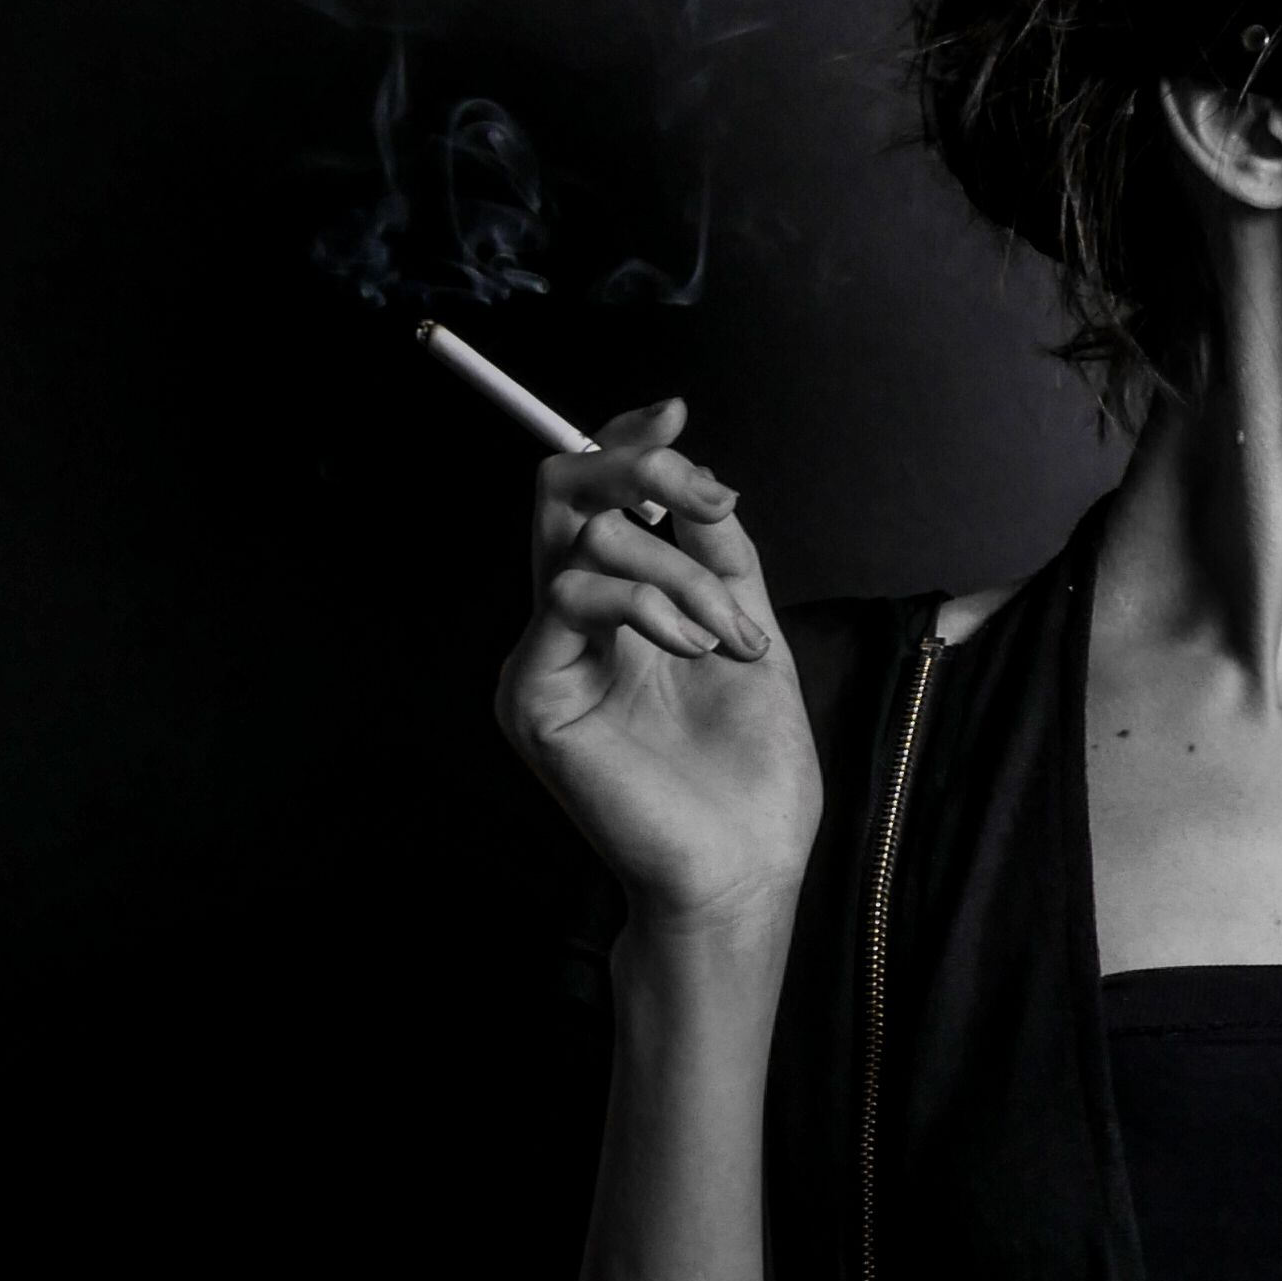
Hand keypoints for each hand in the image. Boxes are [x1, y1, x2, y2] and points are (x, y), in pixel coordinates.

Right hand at [494, 401, 820, 934]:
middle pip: (562, 493)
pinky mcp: (530, 694)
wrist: (744, 867)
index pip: (595, 498)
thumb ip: (717, 556)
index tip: (678, 412)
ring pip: (585, 538)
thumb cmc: (751, 775)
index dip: (625, 440)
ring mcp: (543, 659)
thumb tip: (697, 478)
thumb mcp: (748, 632)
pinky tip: (696, 649)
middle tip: (703, 497)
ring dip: (683, 573)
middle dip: (640, 468)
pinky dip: (648, 603)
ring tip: (734, 638)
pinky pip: (573, 594)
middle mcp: (568, 628)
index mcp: (617, 611)